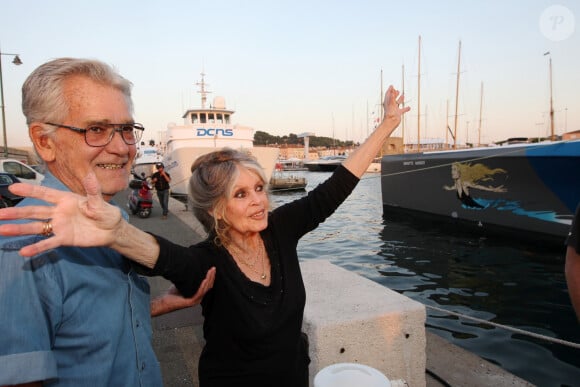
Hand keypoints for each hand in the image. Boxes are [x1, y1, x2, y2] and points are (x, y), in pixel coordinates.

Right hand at [0, 172, 122, 256]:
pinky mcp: (64, 239)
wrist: (112, 231)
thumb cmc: (105, 213)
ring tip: (3, 230)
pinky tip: (23, 251)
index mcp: (65, 200)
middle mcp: (58, 212)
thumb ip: (93, 191)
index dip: (30, 190)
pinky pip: (48, 243)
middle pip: (34, 212)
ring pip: (36, 227)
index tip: (13, 188)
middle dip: (17, 213)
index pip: (45, 194)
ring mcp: (60, 226)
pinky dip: (37, 247)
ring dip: (19, 229)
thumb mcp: (100, 202)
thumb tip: (90, 175)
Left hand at [151, 267, 215, 316]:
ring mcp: (196, 300)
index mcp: (198, 294)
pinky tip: (204, 280)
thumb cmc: (172, 294)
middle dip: (211, 276)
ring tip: (210, 272)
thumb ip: (188, 279)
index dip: (211, 277)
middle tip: (213, 268)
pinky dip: (202, 286)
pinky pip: (199, 293)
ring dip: (209, 279)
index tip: (212, 269)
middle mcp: (198, 298)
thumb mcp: (183, 284)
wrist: (164, 302)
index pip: (207, 285)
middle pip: (208, 286)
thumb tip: (191, 268)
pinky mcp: (191, 302)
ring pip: (205, 289)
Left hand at [382, 85, 409, 128]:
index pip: (388, 94)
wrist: (391, 123)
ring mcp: (394, 109)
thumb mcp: (391, 104)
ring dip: (400, 99)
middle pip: (392, 98)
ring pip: (397, 103)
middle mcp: (391, 105)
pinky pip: (402, 110)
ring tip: (403, 96)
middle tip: (397, 90)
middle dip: (394, 94)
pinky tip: (409, 107)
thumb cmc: (390, 114)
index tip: (391, 85)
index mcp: (388, 102)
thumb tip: (392, 89)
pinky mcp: (398, 114)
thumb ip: (392, 96)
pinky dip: (405, 108)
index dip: (389, 90)